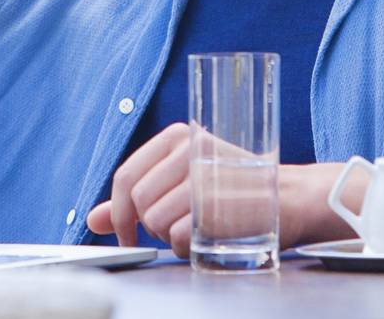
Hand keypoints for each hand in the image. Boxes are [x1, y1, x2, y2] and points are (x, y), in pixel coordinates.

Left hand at [85, 124, 344, 256]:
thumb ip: (137, 197)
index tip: (127, 232)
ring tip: (198, 229)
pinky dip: (186, 247)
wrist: (291, 198)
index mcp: (176, 136)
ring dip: (171, 237)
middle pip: (137, 203)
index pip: (125, 177)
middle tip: (174, 230)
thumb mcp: (184, 181)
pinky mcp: (216, 202)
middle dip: (148, 227)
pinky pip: (177, 237)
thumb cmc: (235, 190)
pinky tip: (207, 236)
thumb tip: (92, 219)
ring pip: (155, 221)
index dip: (118, 213)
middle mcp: (188, 148)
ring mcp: (203, 174)